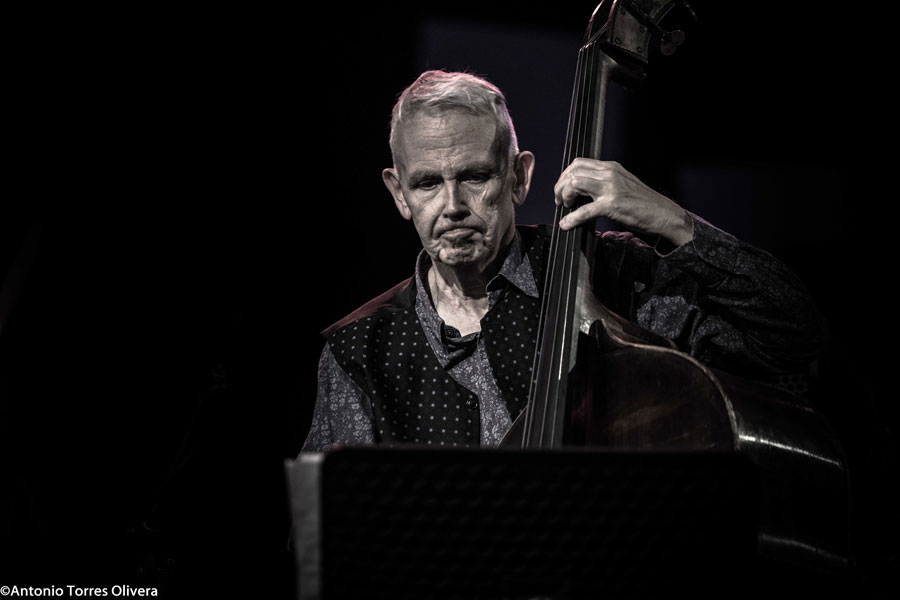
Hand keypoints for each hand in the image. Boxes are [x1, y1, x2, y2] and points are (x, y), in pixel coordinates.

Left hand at [554, 158, 692, 246]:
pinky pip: (584, 210)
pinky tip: (566, 224)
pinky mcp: (612, 205)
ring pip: (575, 183)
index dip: (565, 176)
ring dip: (564, 196)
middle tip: (560, 200)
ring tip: (565, 207)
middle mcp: (610, 173)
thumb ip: (603, 183)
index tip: (563, 189)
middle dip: (560, 185)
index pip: (579, 163)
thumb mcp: (622, 185)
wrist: (664, 214)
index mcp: (611, 167)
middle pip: (573, 171)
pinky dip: (572, 218)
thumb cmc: (643, 204)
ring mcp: (611, 188)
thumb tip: (582, 191)